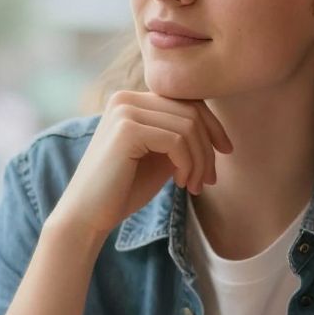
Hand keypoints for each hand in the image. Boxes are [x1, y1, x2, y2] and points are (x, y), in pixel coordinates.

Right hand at [52, 91, 232, 237]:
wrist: (88, 216)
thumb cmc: (124, 189)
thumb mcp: (160, 156)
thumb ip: (181, 136)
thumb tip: (216, 130)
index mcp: (133, 100)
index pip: (187, 101)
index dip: (213, 125)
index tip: (225, 151)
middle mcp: (126, 98)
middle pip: (191, 111)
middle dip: (208, 148)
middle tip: (207, 180)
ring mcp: (125, 110)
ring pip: (188, 126)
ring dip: (200, 160)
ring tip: (194, 185)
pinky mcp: (127, 129)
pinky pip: (177, 140)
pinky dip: (188, 164)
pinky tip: (180, 183)